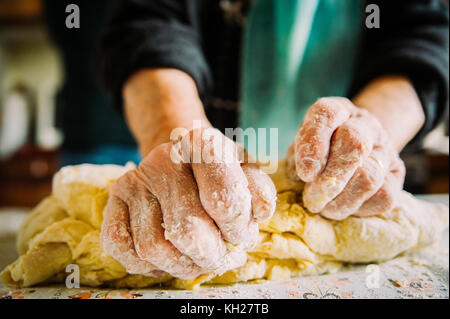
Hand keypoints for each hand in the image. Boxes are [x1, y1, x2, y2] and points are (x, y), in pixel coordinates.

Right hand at [100, 128, 275, 278]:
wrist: (180, 158)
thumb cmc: (218, 171)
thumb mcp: (247, 171)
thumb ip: (259, 190)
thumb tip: (258, 211)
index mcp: (203, 145)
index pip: (224, 200)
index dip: (237, 229)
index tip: (239, 233)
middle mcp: (164, 159)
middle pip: (188, 232)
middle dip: (210, 255)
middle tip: (218, 254)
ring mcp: (135, 179)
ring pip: (153, 247)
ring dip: (181, 265)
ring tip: (196, 257)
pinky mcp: (113, 198)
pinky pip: (119, 245)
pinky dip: (144, 264)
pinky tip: (165, 256)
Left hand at [286, 97, 404, 219]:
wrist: (355, 153)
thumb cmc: (318, 152)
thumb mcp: (301, 147)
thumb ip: (298, 157)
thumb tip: (301, 177)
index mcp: (338, 110)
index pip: (327, 114)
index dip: (314, 142)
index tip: (305, 173)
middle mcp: (365, 124)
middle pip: (354, 143)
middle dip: (330, 178)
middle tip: (312, 199)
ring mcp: (385, 148)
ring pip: (369, 176)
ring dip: (341, 200)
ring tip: (323, 208)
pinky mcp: (397, 174)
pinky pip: (383, 195)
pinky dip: (359, 207)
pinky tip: (343, 207)